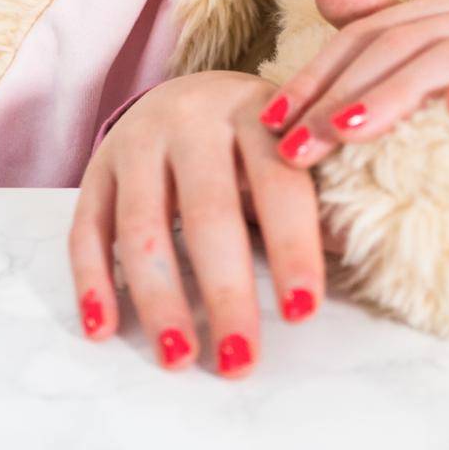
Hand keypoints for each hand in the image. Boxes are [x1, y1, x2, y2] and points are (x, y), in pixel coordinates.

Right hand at [68, 69, 336, 377]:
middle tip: (240, 358)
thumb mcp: (293, 144)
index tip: (303, 312)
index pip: (278, 183)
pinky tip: (104, 329)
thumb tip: (361, 250)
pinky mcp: (97, 168)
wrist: (189, 91)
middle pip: (208, 212)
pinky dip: (92, 282)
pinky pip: (86, 229)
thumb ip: (322, 191)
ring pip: (142, 227)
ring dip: (159, 299)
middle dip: (225, 291)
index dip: (292, 247)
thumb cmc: (255, 136)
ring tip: (179, 357)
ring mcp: (138, 142)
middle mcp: (193, 119)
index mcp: (256, 111)